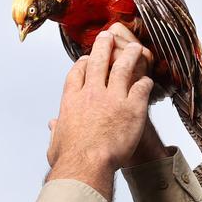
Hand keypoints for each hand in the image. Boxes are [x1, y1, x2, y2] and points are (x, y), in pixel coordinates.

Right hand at [46, 27, 154, 199]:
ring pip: (123, 67)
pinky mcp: (131, 107)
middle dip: (104, 46)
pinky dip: (145, 82)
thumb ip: (56, 130)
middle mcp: (91, 94)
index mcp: (71, 101)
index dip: (83, 62)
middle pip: (98, 61)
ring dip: (129, 55)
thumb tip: (53, 126)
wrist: (86, 165)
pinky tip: (149, 81)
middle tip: (108, 37)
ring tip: (135, 48)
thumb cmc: (69, 159)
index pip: (77, 72)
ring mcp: (112, 98)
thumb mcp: (56, 143)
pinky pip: (141, 87)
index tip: (87, 59)